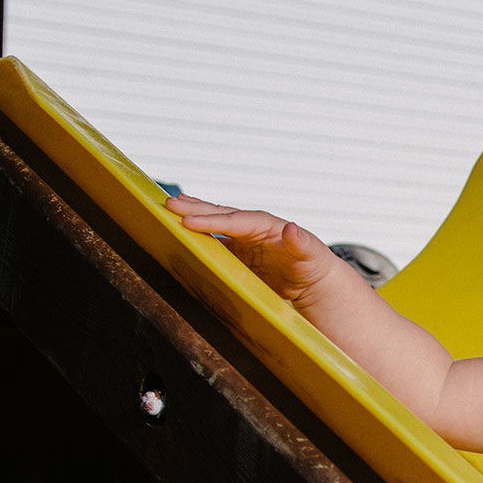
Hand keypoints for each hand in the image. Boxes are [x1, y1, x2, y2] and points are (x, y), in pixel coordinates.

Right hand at [165, 194, 353, 312]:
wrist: (312, 278)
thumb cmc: (314, 264)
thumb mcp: (312, 255)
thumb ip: (302, 243)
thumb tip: (291, 228)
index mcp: (266, 225)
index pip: (236, 221)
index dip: (213, 221)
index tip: (189, 220)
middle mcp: (251, 228)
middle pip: (220, 216)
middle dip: (196, 210)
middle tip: (169, 204)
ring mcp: (242, 240)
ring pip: (213, 225)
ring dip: (192, 216)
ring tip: (169, 208)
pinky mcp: (237, 255)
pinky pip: (214, 243)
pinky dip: (196, 237)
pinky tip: (179, 232)